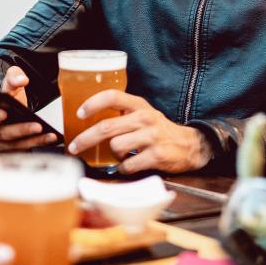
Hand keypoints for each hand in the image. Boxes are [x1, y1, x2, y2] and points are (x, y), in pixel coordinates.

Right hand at [0, 66, 58, 150]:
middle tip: (37, 126)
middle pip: (1, 133)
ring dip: (33, 140)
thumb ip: (14, 76)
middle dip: (20, 130)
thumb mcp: (11, 83)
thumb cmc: (11, 97)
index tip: (4, 113)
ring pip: (14, 145)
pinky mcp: (11, 151)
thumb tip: (22, 79)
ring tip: (49, 134)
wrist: (16, 110)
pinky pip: (23, 150)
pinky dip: (38, 144)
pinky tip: (50, 138)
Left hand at [65, 90, 212, 173]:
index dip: (93, 104)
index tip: (79, 113)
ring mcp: (151, 137)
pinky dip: (124, 168)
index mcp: (139, 105)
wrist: (190, 145)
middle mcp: (145, 118)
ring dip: (112, 155)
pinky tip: (129, 165)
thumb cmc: (160, 131)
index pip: (112, 96)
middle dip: (85, 139)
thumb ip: (123, 114)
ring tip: (121, 155)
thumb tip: (90, 121)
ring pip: (115, 146)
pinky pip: (128, 165)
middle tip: (75, 147)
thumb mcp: (144, 114)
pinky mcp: (156, 156)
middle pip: (106, 127)